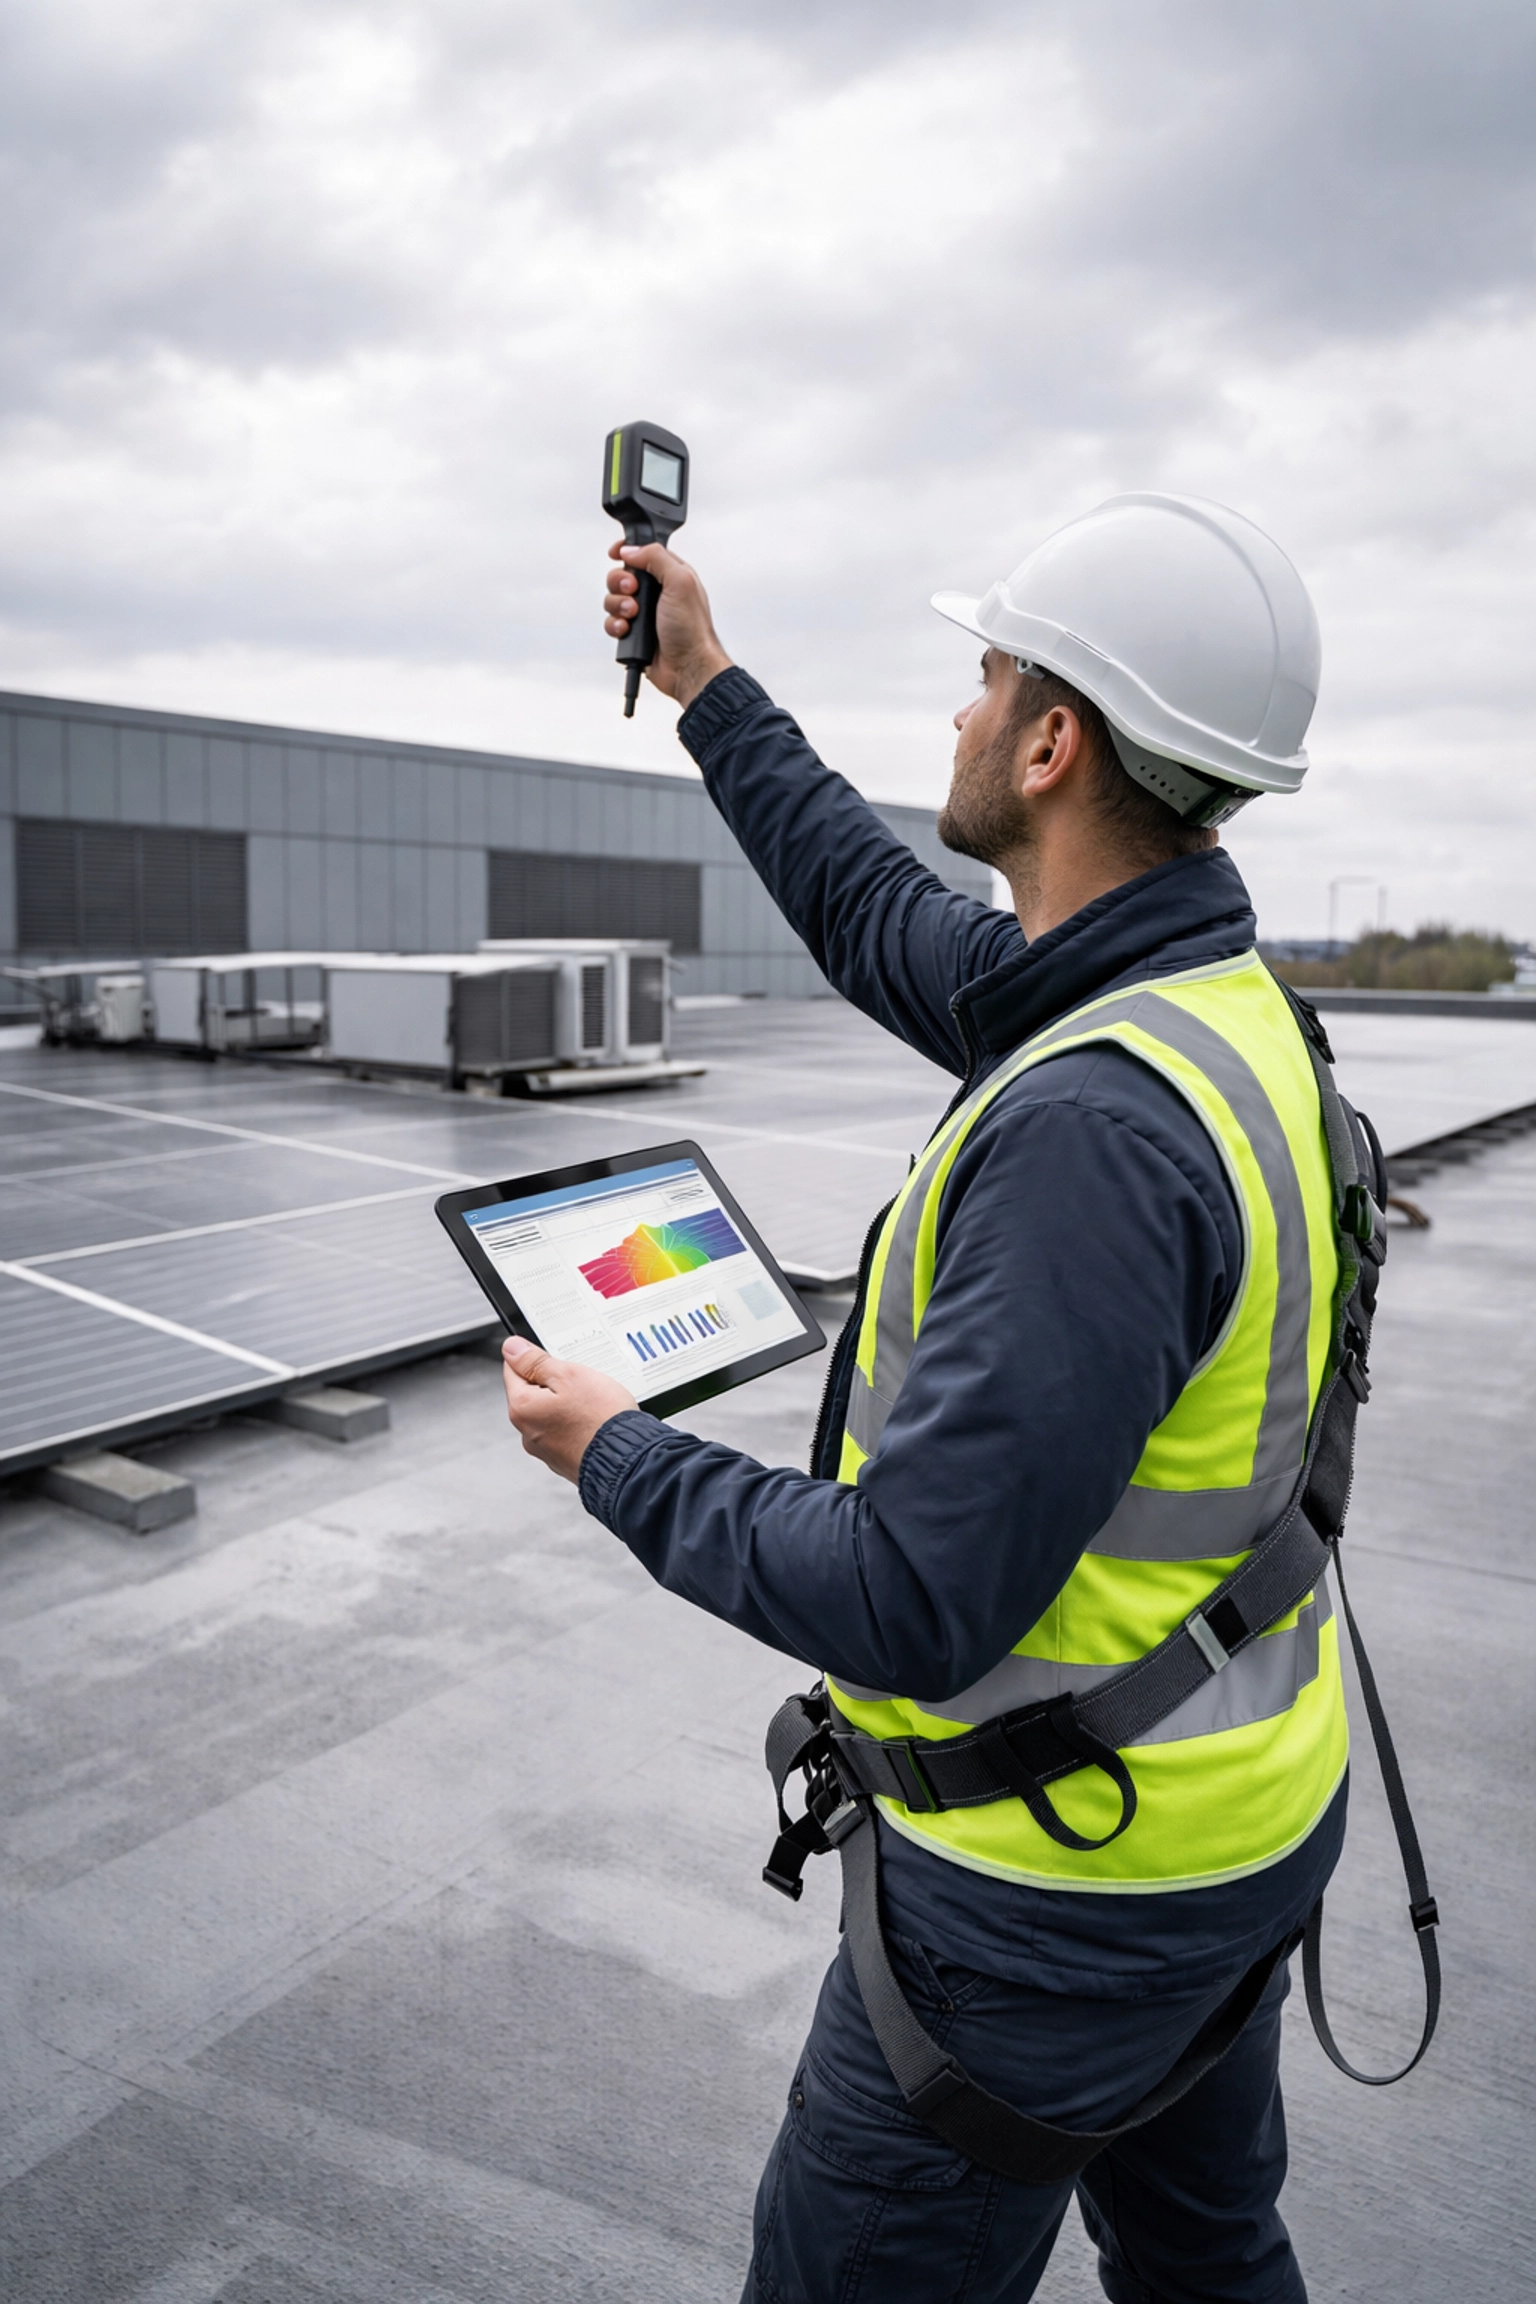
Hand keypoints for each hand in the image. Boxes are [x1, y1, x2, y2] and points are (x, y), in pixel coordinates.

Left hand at [501, 1336, 636, 1482]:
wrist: (627, 1460)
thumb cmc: (600, 1419)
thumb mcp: (568, 1375)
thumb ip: (535, 1362)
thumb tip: (512, 1349)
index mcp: (522, 1408)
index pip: (512, 1369)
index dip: (535, 1358)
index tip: (555, 1358)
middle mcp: (528, 1432)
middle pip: (532, 1392)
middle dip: (554, 1382)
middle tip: (581, 1379)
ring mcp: (546, 1449)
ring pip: (551, 1412)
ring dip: (567, 1402)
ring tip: (593, 1401)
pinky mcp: (564, 1459)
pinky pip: (565, 1430)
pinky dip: (577, 1422)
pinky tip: (596, 1419)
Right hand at [603, 538, 732, 710]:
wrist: (687, 666)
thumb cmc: (692, 629)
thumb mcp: (681, 581)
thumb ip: (656, 557)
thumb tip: (630, 550)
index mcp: (670, 574)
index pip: (643, 552)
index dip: (627, 550)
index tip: (615, 553)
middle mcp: (656, 592)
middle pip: (622, 575)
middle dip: (620, 582)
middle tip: (632, 590)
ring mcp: (644, 613)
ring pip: (614, 599)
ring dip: (617, 606)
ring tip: (632, 615)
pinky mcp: (634, 633)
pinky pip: (612, 623)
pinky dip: (615, 625)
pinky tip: (627, 630)